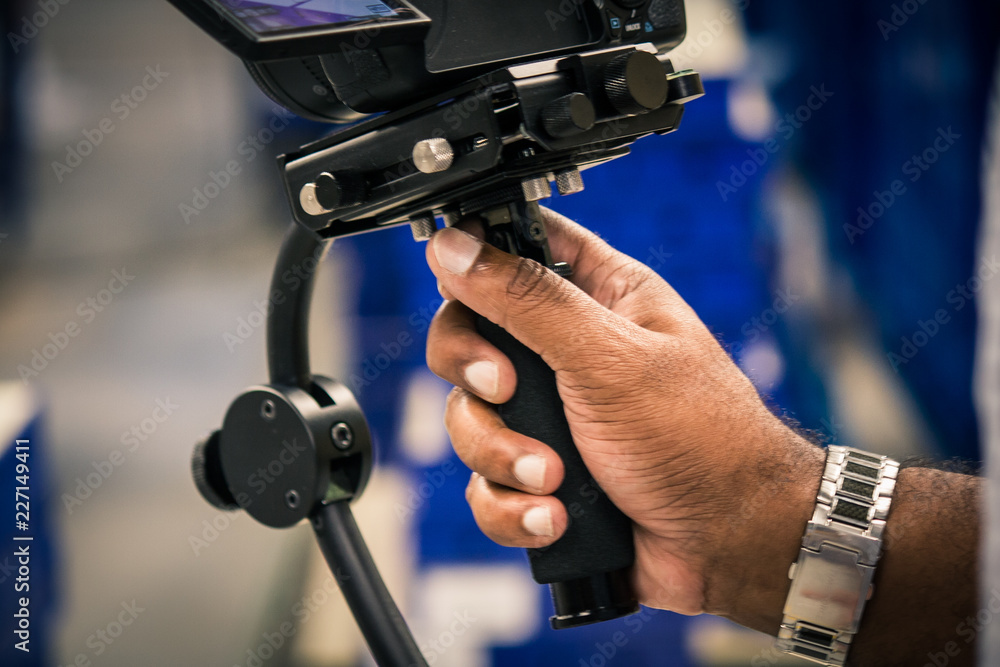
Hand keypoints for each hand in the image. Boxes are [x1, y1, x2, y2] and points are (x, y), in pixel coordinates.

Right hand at [424, 208, 823, 629]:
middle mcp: (567, 351)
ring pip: (469, 418)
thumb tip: (453, 249)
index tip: (454, 281)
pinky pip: (485, 485)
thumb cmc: (702, 439)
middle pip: (469, 334)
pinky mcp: (539, 477)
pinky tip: (555, 515)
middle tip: (505, 390)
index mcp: (598, 296)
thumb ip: (528, 300)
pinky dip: (512, 506)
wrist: (728, 546)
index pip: (519, 246)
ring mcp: (550, 416)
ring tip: (553, 477)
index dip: (476, 255)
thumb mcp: (611, 358)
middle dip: (475, 373)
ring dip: (501, 455)